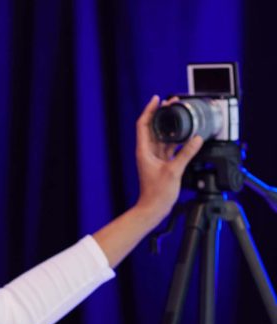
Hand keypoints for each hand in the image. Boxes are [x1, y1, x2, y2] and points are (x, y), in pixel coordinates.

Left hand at [134, 95, 203, 222]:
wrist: (153, 208)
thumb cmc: (156, 193)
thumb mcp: (173, 171)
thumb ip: (186, 154)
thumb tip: (197, 139)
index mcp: (144, 151)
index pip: (143, 124)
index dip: (150, 110)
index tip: (158, 99)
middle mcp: (147, 152)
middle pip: (152, 127)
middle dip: (161, 114)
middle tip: (172, 103)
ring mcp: (154, 157)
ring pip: (161, 136)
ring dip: (169, 125)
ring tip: (179, 113)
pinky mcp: (161, 163)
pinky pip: (169, 146)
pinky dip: (176, 139)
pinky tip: (185, 134)